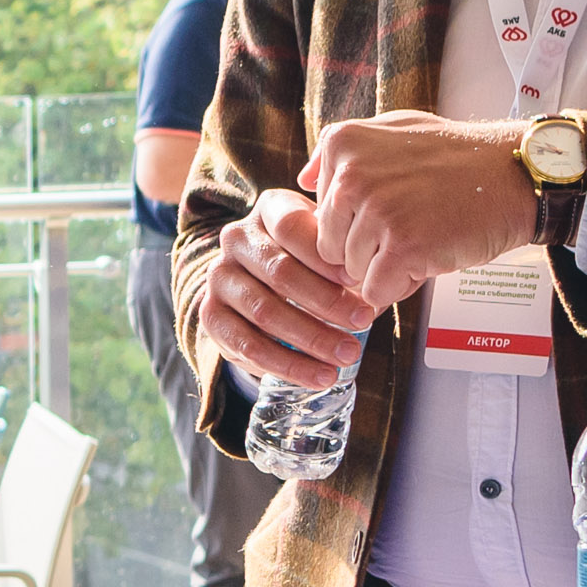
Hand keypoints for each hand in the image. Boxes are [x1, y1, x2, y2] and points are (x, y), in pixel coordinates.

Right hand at [199, 190, 373, 389]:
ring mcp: (218, 277)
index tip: (360, 280)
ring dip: (311, 338)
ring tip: (346, 356)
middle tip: (364, 322)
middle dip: (327, 302)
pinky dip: (287, 365)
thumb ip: (345, 253)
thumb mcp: (326, 242)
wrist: (259, 282)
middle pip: (280, 272)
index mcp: (268, 211)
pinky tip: (318, 375)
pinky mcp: (210, 315)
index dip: (326, 256)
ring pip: (264, 311)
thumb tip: (376, 283)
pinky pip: (247, 345)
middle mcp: (235, 239)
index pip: (292, 228)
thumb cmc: (308, 259)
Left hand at [302, 110, 536, 309]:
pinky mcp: (403, 247)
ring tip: (424, 237)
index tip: (394, 207)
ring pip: (355, 272)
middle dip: (367, 251)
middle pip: (332, 248)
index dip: (357, 224)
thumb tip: (303, 179)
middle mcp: (352, 176)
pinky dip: (401, 286)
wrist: (514, 175)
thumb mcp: (393, 130)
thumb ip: (343, 153)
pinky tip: (429, 257)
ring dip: (387, 268)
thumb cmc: (458, 157)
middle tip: (411, 228)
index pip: (322, 215)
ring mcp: (378, 212)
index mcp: (343, 146)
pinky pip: (377, 290)